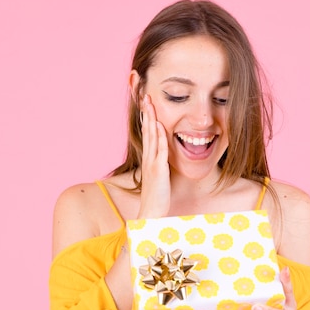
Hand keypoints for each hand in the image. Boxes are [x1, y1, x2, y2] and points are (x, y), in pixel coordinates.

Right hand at [138, 94, 170, 218]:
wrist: (151, 213)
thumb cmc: (157, 197)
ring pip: (151, 136)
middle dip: (146, 113)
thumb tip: (163, 156)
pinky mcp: (158, 170)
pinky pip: (159, 150)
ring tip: (150, 104)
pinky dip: (159, 137)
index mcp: (149, 158)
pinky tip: (160, 126)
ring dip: (151, 119)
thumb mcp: (158, 177)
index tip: (147, 104)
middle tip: (145, 96)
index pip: (147, 133)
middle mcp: (148, 158)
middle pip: (147, 130)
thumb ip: (160, 165)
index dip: (147, 118)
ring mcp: (152, 163)